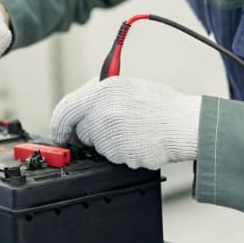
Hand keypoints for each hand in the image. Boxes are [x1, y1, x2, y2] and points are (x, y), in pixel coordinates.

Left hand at [50, 76, 201, 169]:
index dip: (59, 123)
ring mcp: (109, 134)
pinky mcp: (118, 153)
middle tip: (106, 131)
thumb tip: (83, 106)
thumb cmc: (162, 106)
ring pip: (96, 144)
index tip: (59, 132)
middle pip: (79, 129)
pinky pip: (111, 156)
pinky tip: (137, 141)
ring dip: (107, 142)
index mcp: (102, 90)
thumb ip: (101, 95)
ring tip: (132, 130)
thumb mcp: (127, 86)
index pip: (66, 108)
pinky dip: (121, 152)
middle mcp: (102, 110)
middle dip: (87, 134)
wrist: (184, 124)